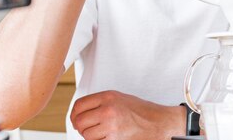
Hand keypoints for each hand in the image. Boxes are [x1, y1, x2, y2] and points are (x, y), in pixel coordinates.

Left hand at [70, 90, 185, 139]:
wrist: (159, 123)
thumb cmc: (141, 111)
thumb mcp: (119, 98)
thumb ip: (100, 102)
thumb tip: (81, 112)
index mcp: (108, 97)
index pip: (79, 105)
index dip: (74, 114)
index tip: (76, 119)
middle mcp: (108, 110)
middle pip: (79, 121)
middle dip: (80, 127)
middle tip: (86, 129)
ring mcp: (111, 125)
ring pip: (86, 135)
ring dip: (90, 136)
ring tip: (100, 133)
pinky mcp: (114, 139)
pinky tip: (107, 138)